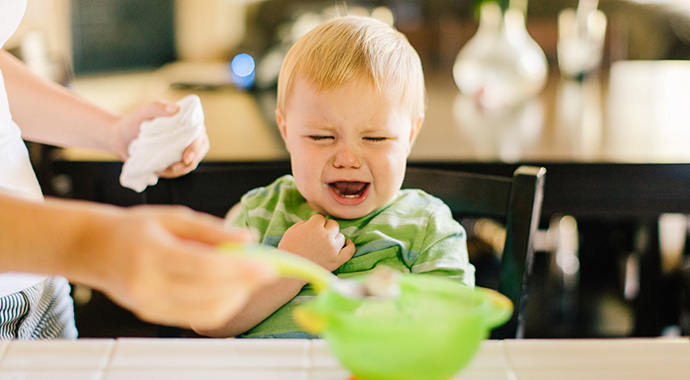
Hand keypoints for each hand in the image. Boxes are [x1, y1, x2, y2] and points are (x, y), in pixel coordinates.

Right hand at [81, 205, 275, 329]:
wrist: (94, 249)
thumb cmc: (134, 228)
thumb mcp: (172, 217)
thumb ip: (211, 229)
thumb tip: (248, 237)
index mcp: (151, 254)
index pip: (205, 268)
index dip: (241, 269)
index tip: (268, 265)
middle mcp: (147, 285)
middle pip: (210, 293)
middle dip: (246, 284)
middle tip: (267, 270)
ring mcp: (149, 305)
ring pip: (207, 312)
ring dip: (237, 296)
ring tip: (249, 277)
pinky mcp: (153, 315)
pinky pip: (197, 317)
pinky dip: (221, 304)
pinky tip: (231, 288)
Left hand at [113, 100, 209, 177]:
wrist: (121, 138)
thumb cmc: (132, 122)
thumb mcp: (142, 112)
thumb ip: (157, 107)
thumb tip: (176, 109)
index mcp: (185, 120)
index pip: (199, 133)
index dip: (196, 147)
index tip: (186, 158)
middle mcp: (187, 133)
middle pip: (200, 149)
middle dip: (190, 162)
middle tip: (174, 168)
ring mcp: (183, 147)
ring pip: (191, 162)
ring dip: (180, 169)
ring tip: (161, 169)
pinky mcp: (176, 159)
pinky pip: (181, 169)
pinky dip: (172, 173)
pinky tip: (159, 170)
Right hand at [278, 214, 355, 271]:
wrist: (289, 272)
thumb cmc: (288, 250)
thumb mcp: (292, 230)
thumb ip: (306, 223)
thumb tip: (318, 221)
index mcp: (314, 226)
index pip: (321, 218)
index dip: (315, 223)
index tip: (310, 230)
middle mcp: (326, 236)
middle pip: (333, 224)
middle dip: (326, 228)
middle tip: (318, 237)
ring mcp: (333, 248)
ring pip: (341, 236)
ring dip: (334, 238)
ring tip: (325, 244)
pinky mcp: (337, 260)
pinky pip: (350, 251)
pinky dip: (350, 246)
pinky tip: (348, 243)